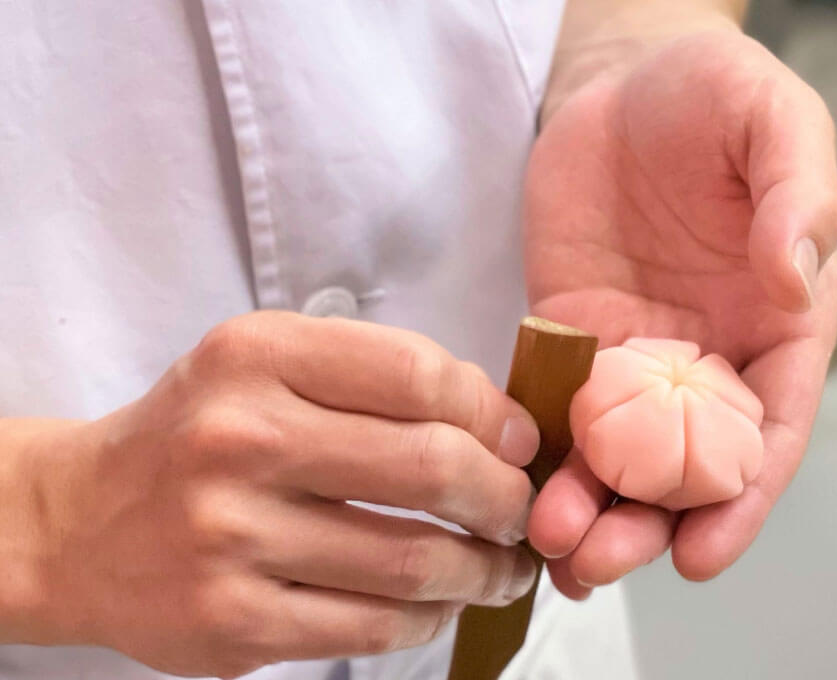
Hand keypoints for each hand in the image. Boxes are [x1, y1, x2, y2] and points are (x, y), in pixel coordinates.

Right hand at [0, 312, 538, 676]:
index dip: (491, 411)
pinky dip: (431, 617)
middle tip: (521, 510)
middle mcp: (239, 438)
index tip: (517, 440)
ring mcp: (231, 536)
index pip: (415, 373)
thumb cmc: (198, 435)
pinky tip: (443, 602)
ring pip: (411, 560)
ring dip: (482, 568)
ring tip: (501, 565)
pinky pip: (371, 627)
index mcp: (256, 357)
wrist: (82, 522)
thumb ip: (373, 377)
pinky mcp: (231, 622)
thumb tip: (499, 423)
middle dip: (504, 496)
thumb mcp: (266, 367)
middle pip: (429, 466)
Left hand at [524, 28, 836, 596]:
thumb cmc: (712, 97)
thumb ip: (798, 200)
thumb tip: (790, 279)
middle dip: (646, 523)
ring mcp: (631, 353)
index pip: (767, 431)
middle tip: (597, 562)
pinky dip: (541, 456)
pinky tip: (516, 490)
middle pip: (682, 465)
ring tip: (550, 546)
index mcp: (772, 325)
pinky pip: (554, 406)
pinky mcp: (568, 335)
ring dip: (585, 507)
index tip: (702, 555)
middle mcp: (703, 356)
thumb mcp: (776, 124)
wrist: (622, 84)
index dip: (741, 500)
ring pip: (613, 453)